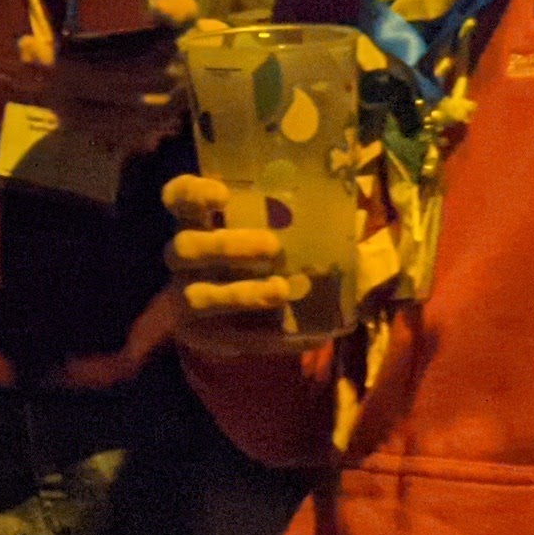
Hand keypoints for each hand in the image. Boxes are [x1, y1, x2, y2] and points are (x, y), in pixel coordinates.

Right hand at [159, 169, 306, 336]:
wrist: (236, 318)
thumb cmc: (263, 262)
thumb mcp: (277, 236)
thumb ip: (306, 223)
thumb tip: (355, 213)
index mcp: (198, 224)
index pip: (178, 198)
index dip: (192, 194)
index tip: (222, 194)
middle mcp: (184, 260)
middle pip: (185, 247)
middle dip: (226, 246)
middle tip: (273, 246)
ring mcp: (185, 299)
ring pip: (197, 296)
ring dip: (239, 294)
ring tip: (281, 292)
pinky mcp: (200, 337)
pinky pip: (230, 339)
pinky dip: (268, 338)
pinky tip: (306, 336)